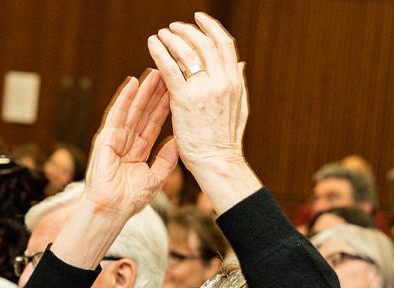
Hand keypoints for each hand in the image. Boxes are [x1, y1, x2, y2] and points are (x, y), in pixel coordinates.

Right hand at [81, 70, 177, 217]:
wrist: (111, 211)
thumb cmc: (129, 200)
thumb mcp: (155, 178)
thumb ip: (166, 160)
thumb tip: (178, 141)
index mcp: (138, 151)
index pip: (154, 124)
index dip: (165, 108)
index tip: (176, 91)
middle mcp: (127, 141)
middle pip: (144, 113)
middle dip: (156, 94)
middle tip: (168, 73)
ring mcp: (115, 138)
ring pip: (132, 110)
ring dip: (143, 91)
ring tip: (154, 72)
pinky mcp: (105, 138)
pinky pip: (116, 114)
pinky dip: (124, 98)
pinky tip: (133, 83)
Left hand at [148, 13, 248, 170]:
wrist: (217, 162)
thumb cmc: (225, 140)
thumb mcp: (240, 107)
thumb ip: (239, 83)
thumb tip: (240, 63)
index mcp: (234, 81)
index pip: (224, 44)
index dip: (211, 27)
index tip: (199, 19)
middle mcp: (221, 82)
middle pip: (204, 43)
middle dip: (188, 30)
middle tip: (174, 27)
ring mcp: (203, 90)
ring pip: (186, 52)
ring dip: (172, 38)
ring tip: (161, 34)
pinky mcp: (184, 100)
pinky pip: (170, 69)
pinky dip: (160, 52)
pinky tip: (152, 44)